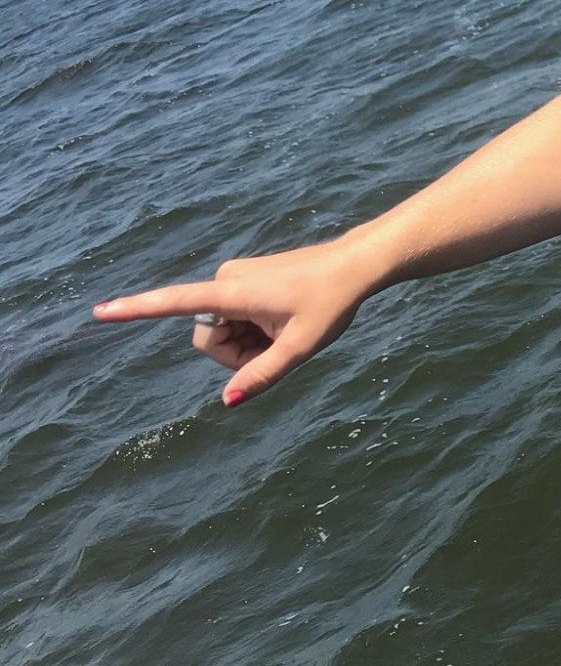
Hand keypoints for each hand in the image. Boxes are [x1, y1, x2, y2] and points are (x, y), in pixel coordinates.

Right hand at [92, 236, 380, 405]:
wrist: (354, 265)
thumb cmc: (330, 304)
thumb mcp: (301, 347)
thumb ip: (264, 374)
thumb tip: (228, 400)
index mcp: (233, 293)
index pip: (175, 304)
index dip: (137, 309)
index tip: (101, 311)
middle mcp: (225, 281)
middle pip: (208, 338)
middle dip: (235, 354)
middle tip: (279, 346)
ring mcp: (233, 279)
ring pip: (221, 330)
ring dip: (247, 343)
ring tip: (285, 331)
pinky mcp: (242, 279)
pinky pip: (234, 318)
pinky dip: (254, 330)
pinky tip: (285, 321)